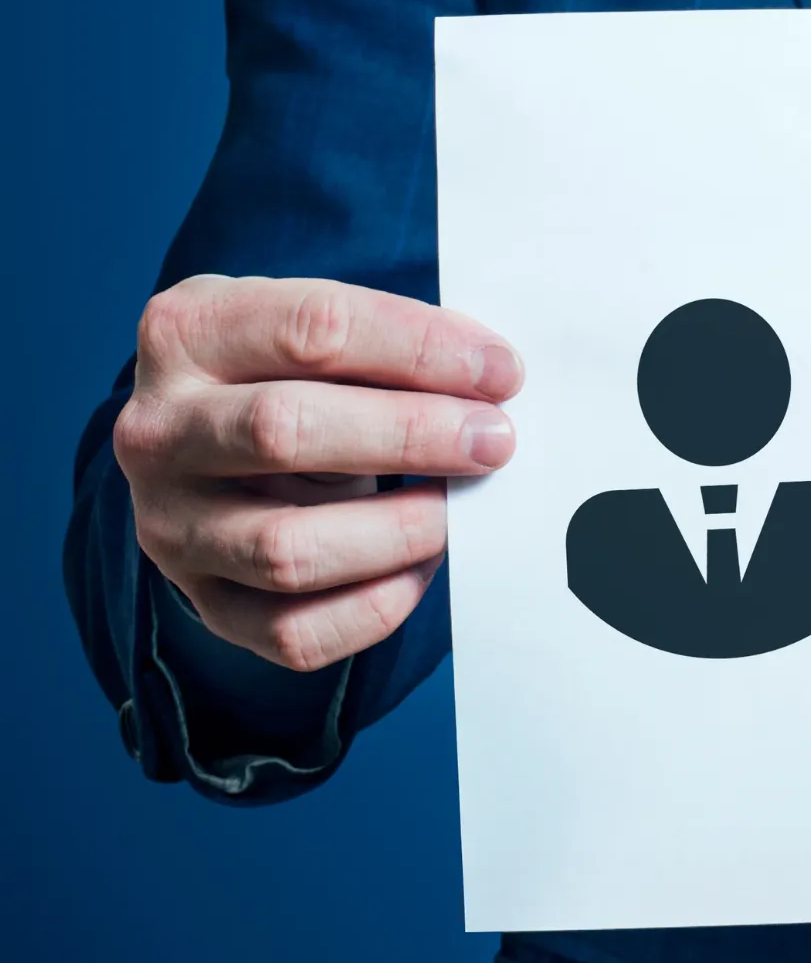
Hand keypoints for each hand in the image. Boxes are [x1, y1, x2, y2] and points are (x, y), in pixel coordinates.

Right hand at [113, 276, 523, 671]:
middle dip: (412, 435)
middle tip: (492, 441)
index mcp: (186, 333)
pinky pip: (296, 633)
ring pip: (287, 549)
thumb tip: (493, 379)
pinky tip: (419, 565)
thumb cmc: (291, 377)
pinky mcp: (202, 604)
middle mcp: (158, 432)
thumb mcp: (320, 334)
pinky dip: (377, 605)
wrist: (215, 451)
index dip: (420, 350)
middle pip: (284, 431)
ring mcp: (171, 526)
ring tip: (456, 509)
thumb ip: (393, 345)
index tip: (500, 372)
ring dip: (398, 531)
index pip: (313, 329)